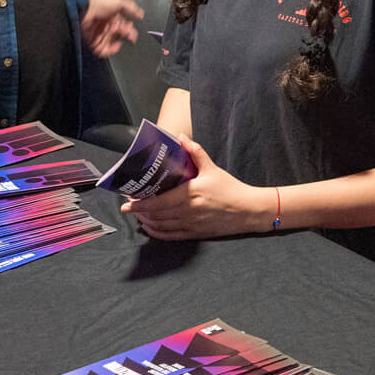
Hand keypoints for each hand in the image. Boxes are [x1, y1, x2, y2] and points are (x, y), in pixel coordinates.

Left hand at [83, 0, 142, 56]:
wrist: (82, 8)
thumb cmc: (100, 3)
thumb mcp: (119, 2)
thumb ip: (131, 8)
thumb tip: (141, 14)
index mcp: (113, 16)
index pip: (125, 25)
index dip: (130, 29)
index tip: (132, 30)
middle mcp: (107, 25)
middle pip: (120, 35)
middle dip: (126, 35)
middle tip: (127, 34)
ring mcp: (100, 34)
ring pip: (113, 43)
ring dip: (118, 43)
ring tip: (119, 39)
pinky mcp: (93, 41)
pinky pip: (103, 50)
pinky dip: (110, 51)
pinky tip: (115, 46)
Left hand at [121, 133, 270, 238]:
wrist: (248, 211)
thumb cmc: (230, 189)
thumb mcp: (212, 168)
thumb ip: (195, 152)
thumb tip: (180, 138)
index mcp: (190, 194)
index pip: (157, 202)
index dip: (139, 204)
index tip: (127, 202)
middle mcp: (187, 211)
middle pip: (155, 215)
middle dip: (139, 212)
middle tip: (129, 206)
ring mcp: (190, 224)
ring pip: (160, 226)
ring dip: (146, 221)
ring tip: (138, 215)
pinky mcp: (195, 234)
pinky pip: (170, 236)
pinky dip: (156, 233)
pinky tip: (150, 227)